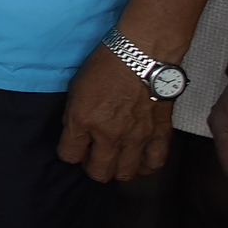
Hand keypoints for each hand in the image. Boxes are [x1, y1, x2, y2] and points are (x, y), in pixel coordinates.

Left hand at [57, 43, 173, 182]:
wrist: (142, 54)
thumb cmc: (106, 64)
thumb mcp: (76, 89)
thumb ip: (74, 116)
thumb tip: (76, 134)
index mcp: (83, 120)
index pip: (69, 155)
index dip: (69, 154)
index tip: (74, 148)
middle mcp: (109, 134)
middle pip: (98, 172)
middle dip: (92, 168)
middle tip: (94, 157)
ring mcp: (136, 136)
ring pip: (125, 174)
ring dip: (118, 170)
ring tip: (116, 159)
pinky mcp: (159, 134)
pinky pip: (154, 163)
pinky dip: (145, 166)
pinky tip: (139, 160)